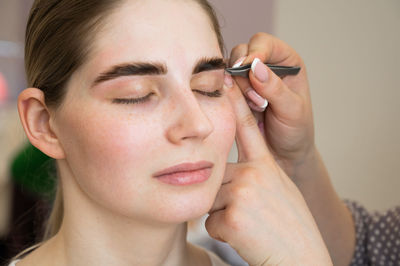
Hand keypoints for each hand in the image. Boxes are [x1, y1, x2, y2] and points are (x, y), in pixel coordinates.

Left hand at [205, 76, 331, 265]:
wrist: (301, 259)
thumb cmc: (290, 228)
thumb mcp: (279, 191)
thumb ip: (255, 176)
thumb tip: (229, 176)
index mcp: (267, 166)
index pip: (248, 127)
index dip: (234, 101)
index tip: (223, 80)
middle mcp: (255, 172)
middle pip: (217, 175)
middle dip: (222, 196)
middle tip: (247, 213)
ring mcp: (244, 191)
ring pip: (211, 199)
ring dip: (223, 216)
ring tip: (249, 226)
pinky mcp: (232, 215)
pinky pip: (210, 221)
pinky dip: (223, 232)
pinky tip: (244, 236)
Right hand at [229, 33, 313, 176]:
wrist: (283, 154)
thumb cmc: (295, 131)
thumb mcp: (292, 110)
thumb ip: (275, 88)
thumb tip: (256, 67)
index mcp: (286, 61)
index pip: (264, 43)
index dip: (254, 51)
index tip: (246, 67)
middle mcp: (266, 65)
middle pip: (242, 52)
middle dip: (243, 73)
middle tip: (256, 99)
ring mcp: (248, 79)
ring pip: (229, 68)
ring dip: (237, 86)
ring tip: (255, 107)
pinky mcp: (234, 93)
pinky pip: (222, 86)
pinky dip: (227, 95)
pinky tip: (241, 110)